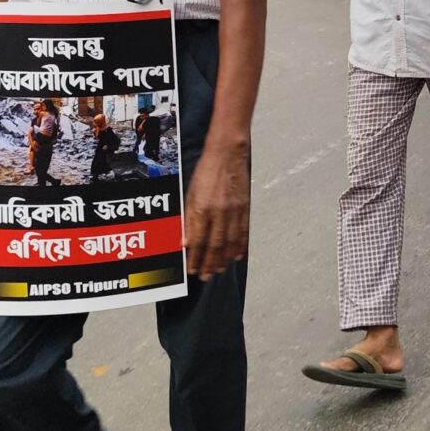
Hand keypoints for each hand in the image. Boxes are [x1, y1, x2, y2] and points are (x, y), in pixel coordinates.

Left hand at [185, 146, 250, 280]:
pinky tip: (235, 256)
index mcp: (203, 208)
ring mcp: (234, 211)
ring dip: (223, 259)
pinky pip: (243, 232)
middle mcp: (219, 212)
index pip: (197, 240)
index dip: (194, 258)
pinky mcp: (245, 208)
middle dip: (208, 263)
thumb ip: (189, 218)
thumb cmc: (206, 171)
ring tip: (218, 270)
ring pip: (229, 242)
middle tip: (205, 276)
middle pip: (214, 245)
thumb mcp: (190, 193)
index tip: (191, 269)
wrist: (228, 154)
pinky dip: (239, 246)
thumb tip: (185, 241)